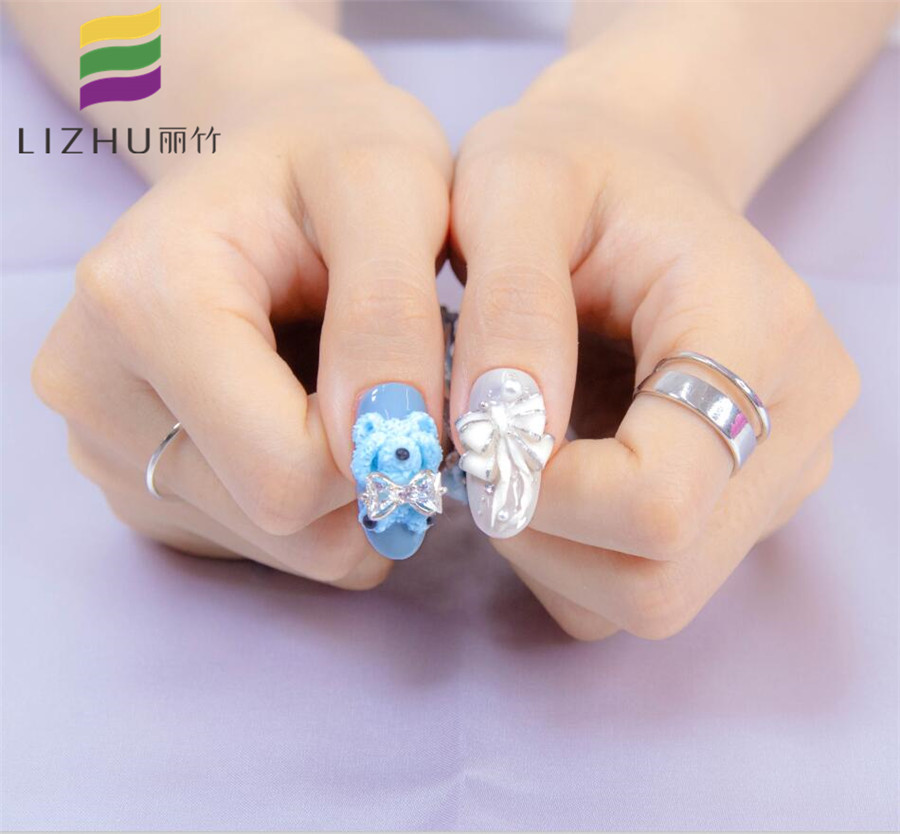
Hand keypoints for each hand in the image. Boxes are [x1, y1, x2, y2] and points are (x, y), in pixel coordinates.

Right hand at [32, 28, 451, 587]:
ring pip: (278, 543)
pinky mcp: (133, 481)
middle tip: (390, 384)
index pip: (285, 471)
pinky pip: (259, 543)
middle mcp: (92, 383)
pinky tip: (302, 411)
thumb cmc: (334, 156)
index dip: (380, 446)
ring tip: (340, 385)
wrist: (274, 156)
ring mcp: (102, 442)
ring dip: (345, 486)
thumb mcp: (389, 187)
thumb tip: (385, 446)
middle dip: (366, 468)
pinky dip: (311, 498)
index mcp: (139, 299)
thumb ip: (389, 311)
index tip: (418, 386)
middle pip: (278, 516)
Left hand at [449, 68, 859, 638]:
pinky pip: (640, 589)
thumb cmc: (573, 167)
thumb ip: (510, 305)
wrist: (636, 171)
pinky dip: (572, 558)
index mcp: (759, 331)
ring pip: (649, 600)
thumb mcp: (515, 184)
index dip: (541, 495)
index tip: (476, 436)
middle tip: (484, 453)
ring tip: (515, 454)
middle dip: (538, 536)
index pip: (658, 500)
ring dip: (549, 551)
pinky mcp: (742, 505)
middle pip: (658, 583)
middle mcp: (796, 423)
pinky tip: (551, 475)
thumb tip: (501, 441)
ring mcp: (777, 476)